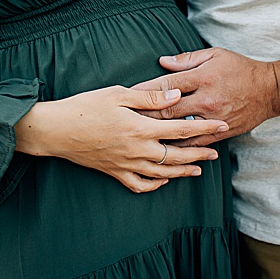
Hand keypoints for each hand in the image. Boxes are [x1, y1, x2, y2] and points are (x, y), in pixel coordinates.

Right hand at [13, 84, 227, 193]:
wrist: (58, 130)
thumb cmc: (86, 106)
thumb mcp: (118, 94)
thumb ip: (148, 97)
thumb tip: (176, 96)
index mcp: (141, 128)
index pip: (181, 129)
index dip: (204, 127)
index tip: (221, 124)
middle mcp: (138, 151)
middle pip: (177, 155)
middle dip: (200, 152)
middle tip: (216, 151)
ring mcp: (127, 165)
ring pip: (163, 173)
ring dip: (184, 171)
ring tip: (199, 169)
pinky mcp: (115, 173)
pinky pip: (141, 185)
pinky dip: (156, 184)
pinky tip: (164, 179)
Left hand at [138, 47, 279, 139]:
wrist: (269, 90)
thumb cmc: (239, 68)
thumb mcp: (214, 55)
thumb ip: (186, 60)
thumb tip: (162, 62)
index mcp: (203, 77)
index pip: (168, 85)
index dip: (146, 89)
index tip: (129, 93)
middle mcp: (206, 100)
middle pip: (169, 109)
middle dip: (146, 113)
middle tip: (126, 118)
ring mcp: (213, 120)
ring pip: (180, 130)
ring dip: (159, 133)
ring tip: (138, 136)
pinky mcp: (221, 133)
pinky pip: (196, 143)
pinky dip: (180, 146)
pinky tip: (164, 150)